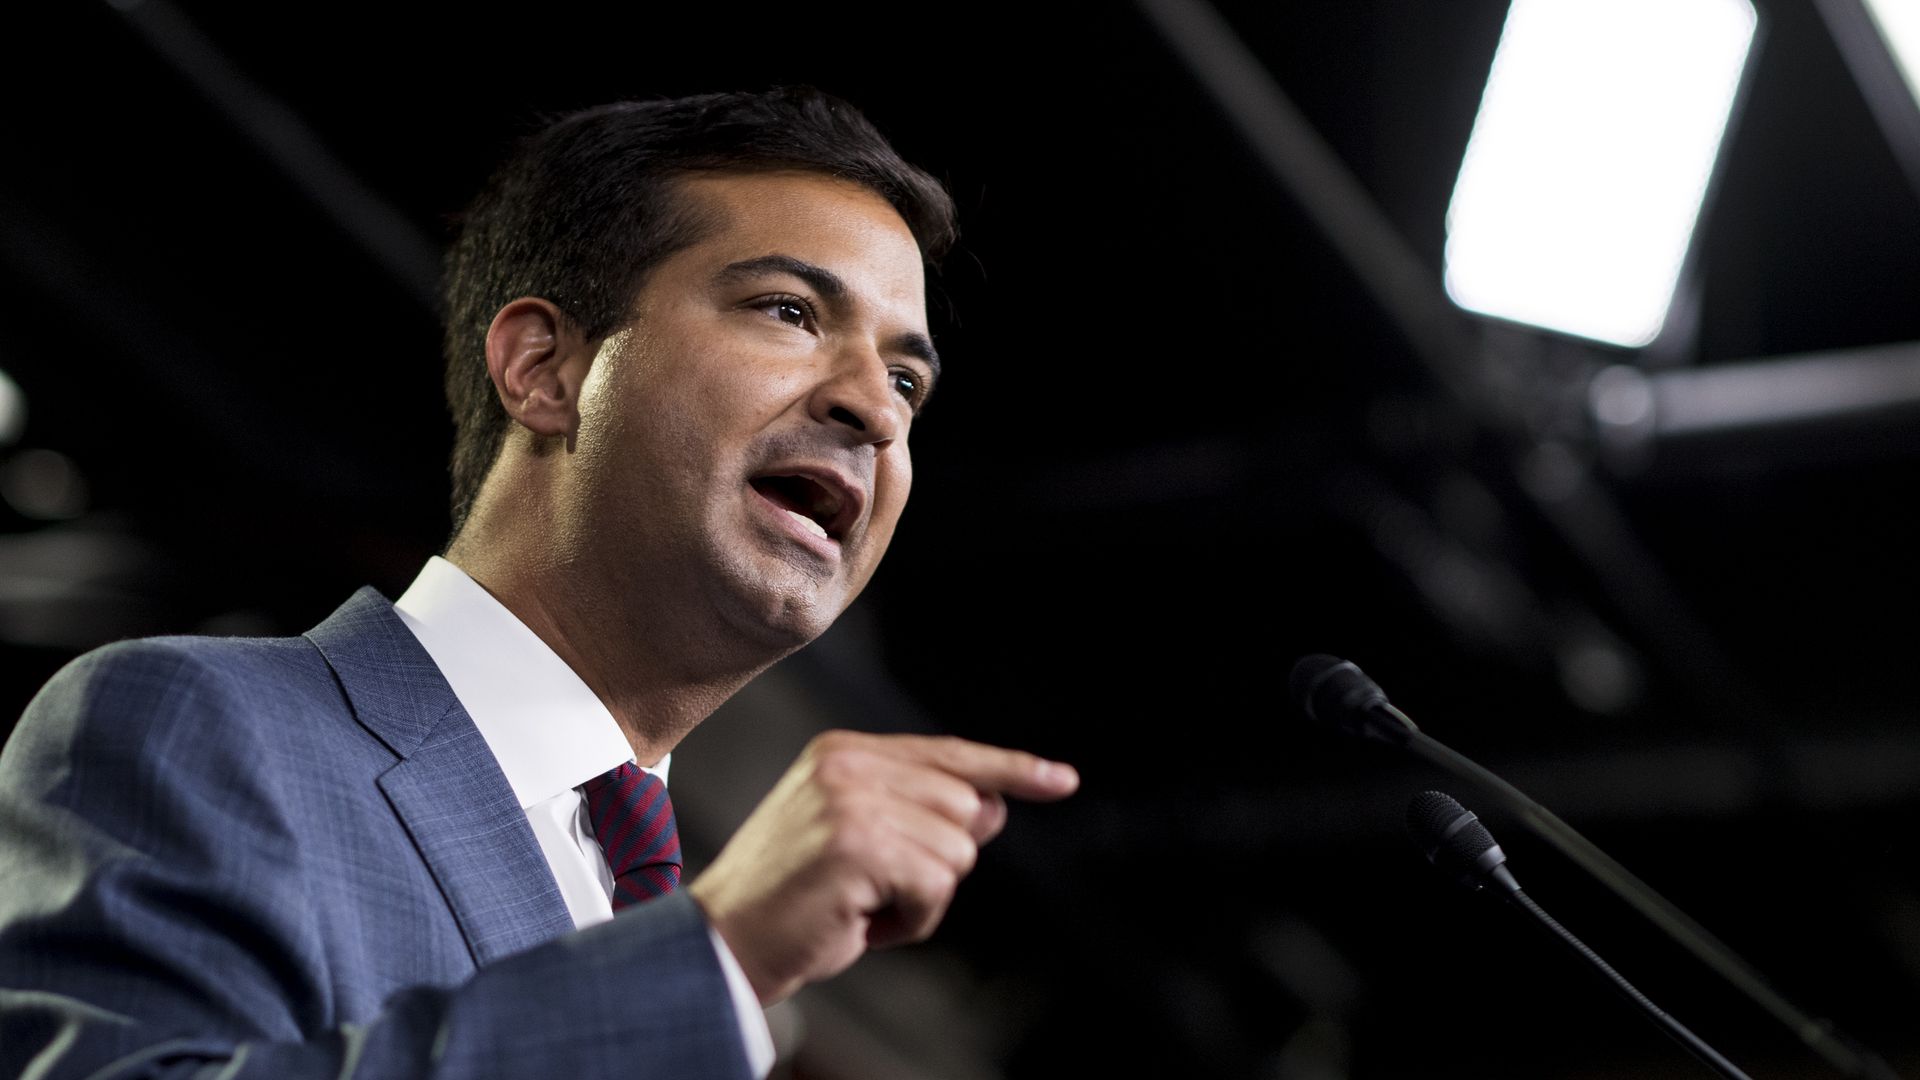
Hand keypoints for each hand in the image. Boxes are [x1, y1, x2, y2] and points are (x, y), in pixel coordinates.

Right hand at [686, 731, 1077, 1004]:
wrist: (723, 942)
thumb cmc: (792, 900)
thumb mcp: (860, 840)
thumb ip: (921, 813)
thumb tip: (996, 808)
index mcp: (844, 751)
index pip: (949, 753)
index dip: (1011, 769)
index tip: (1061, 780)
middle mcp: (848, 763)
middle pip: (965, 807)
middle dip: (939, 862)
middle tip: (878, 888)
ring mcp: (852, 799)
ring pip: (957, 851)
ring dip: (922, 897)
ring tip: (863, 904)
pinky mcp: (859, 843)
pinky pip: (936, 886)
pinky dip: (912, 921)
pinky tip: (862, 920)